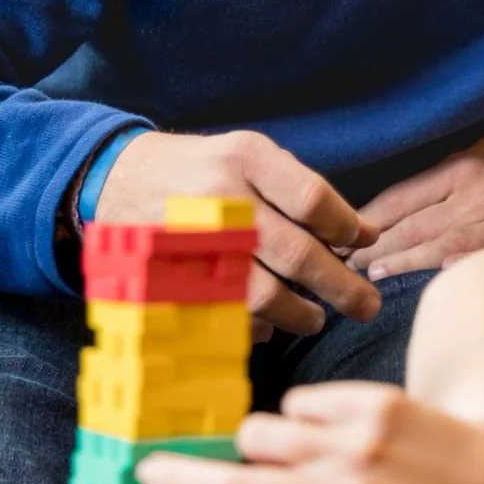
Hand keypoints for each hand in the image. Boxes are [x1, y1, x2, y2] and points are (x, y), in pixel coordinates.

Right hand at [97, 131, 380, 335]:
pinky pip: (224, 315)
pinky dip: (253, 327)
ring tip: (316, 319)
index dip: (346, 227)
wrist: (116, 177)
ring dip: (299, 314)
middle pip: (296, 253)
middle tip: (367, 305)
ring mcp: (193, 242)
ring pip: (263, 294)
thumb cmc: (202, 169)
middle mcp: (220, 198)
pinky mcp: (171, 278)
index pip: (312, 199)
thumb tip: (363, 233)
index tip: (364, 242)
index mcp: (245, 157)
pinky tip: (268, 325)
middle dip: (340, 286)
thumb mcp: (248, 156)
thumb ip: (302, 191)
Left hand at [347, 116, 483, 280]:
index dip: (368, 219)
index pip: (402, 198)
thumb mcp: (482, 148)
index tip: (342, 234)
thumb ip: (442, 174)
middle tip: (342, 263)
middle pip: (413, 227)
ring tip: (369, 275)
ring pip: (438, 251)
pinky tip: (425, 286)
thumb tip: (399, 202)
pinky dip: (447, 274)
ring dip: (400, 264)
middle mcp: (477, 198)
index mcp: (464, 168)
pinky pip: (477, 264)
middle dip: (374, 246)